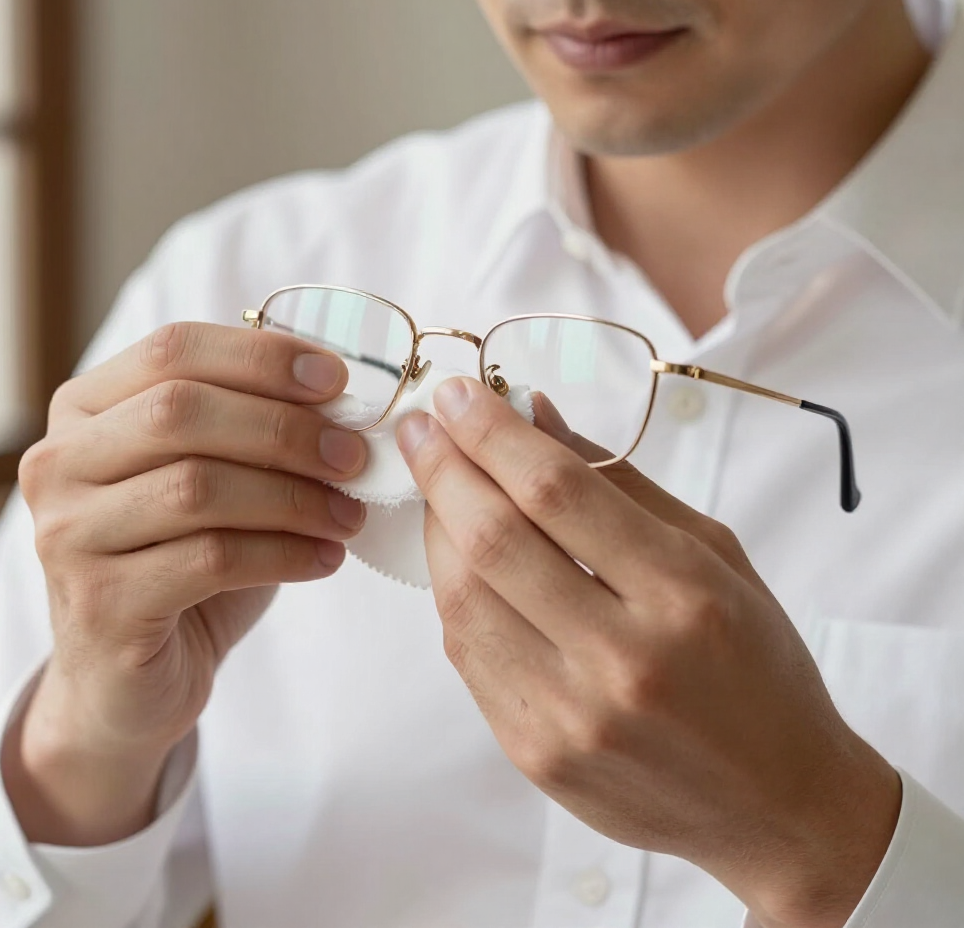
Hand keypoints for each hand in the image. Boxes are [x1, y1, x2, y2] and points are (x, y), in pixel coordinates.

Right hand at [7, 322, 367, 844]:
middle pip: (179, 412)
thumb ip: (251, 425)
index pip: (172, 350)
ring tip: (349, 515)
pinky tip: (326, 559)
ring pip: (197, 488)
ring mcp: (68, 535)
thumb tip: (339, 391)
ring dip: (295, 498)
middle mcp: (58, 463)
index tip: (338, 379)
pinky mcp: (99, 603)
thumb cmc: (182, 558)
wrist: (127, 674)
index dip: (261, 357)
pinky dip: (284, 554)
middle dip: (285, 429)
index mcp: (84, 409)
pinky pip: (209, 560)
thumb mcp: (212, 476)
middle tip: (354, 456)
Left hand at [397, 378, 900, 927]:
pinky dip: (453, 592)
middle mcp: (622, 658)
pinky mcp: (535, 753)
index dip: (493, 431)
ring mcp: (571, 716)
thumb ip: (620, 481)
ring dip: (436, 528)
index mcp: (682, 593)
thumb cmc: (756, 666)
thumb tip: (535, 415)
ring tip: (435, 486)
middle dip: (443, 467)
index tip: (457, 392)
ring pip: (463, 598)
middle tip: (421, 426)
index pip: (557, 489)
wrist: (776, 804)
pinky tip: (457, 557)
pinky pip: (466, 654)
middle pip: (495, 539)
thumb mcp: (715, 554)